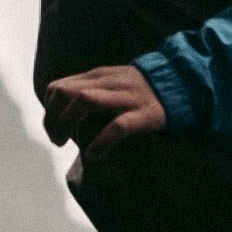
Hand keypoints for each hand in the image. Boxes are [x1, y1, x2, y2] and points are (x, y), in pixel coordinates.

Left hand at [40, 62, 170, 148]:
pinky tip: (94, 154)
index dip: (49, 111)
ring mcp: (126, 97)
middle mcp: (108, 83)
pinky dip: (100, 141)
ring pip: (84, 101)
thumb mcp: (111, 86)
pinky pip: (117, 126)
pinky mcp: (143, 114)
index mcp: (97, 77)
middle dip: (53, 119)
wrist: (181, 88)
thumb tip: (62, 116)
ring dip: (68, 125)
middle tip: (57, 141)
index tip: (54, 129)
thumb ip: (89, 93)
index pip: (58, 88)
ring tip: (69, 145)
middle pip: (65, 93)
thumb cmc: (140, 94)